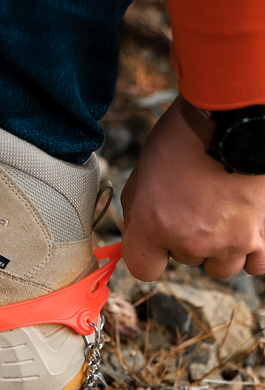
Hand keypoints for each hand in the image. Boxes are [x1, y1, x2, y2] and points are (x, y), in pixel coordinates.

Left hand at [120, 95, 264, 280]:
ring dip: (218, 247)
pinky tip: (245, 229)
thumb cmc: (182, 140)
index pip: (143, 269)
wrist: (230, 120)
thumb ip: (137, 211)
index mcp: (153, 226)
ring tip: (220, 215)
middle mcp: (190, 240)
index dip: (149, 254)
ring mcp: (229, 241)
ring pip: (220, 266)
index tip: (155, 241)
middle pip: (184, 260)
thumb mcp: (142, 174)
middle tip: (194, 206)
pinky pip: (256, 264)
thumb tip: (137, 233)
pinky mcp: (262, 235)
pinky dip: (250, 250)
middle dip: (186, 238)